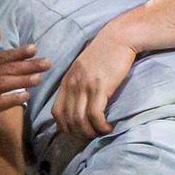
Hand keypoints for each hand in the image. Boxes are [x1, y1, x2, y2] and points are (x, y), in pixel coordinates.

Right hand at [0, 26, 48, 130]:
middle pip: (10, 69)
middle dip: (30, 65)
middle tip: (48, 63)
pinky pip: (0, 103)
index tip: (35, 48)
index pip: (5, 56)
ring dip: (23, 80)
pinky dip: (12, 100)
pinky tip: (25, 97)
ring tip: (39, 78)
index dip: (20, 52)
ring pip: (7, 84)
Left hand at [53, 24, 134, 139]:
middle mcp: (73, 85)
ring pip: (80, 120)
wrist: (118, 38)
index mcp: (67, 81)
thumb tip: (78, 103)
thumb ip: (77, 83)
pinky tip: (108, 127)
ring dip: (90, 132)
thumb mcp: (83, 67)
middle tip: (91, 136)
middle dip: (79, 133)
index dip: (64, 127)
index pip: (56, 112)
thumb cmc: (104, 52)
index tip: (77, 131)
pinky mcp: (100, 87)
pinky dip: (101, 126)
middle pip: (68, 119)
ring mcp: (85, 86)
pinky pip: (96, 115)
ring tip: (100, 133)